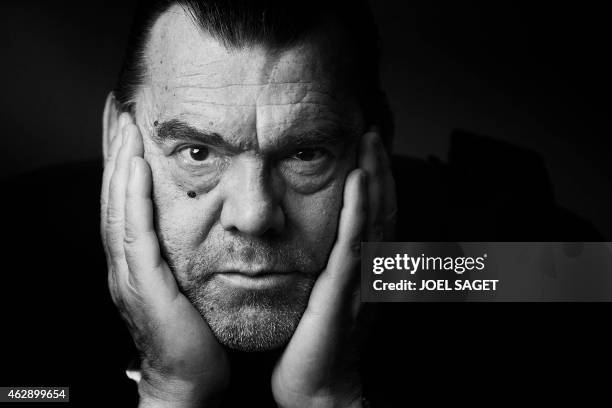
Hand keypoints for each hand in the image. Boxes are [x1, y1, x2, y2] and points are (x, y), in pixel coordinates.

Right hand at [101, 113, 229, 407]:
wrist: (190, 379)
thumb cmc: (194, 333)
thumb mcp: (186, 282)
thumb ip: (182, 251)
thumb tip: (199, 220)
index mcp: (134, 261)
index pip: (124, 201)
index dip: (122, 162)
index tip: (127, 125)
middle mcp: (124, 263)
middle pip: (113, 197)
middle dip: (114, 152)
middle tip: (118, 110)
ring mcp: (128, 275)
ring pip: (119, 209)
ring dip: (121, 165)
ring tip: (125, 126)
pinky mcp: (144, 287)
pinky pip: (136, 234)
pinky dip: (134, 199)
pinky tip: (138, 169)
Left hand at [271, 129, 395, 407]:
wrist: (318, 390)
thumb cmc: (316, 349)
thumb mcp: (325, 301)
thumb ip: (329, 271)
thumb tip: (320, 244)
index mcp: (365, 274)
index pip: (375, 219)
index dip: (376, 184)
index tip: (368, 152)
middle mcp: (371, 273)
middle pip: (381, 212)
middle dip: (379, 170)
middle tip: (372, 134)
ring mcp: (361, 281)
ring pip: (373, 221)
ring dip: (374, 179)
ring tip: (369, 145)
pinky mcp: (343, 292)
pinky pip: (353, 244)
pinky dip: (359, 210)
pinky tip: (358, 182)